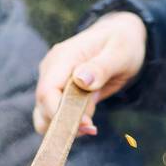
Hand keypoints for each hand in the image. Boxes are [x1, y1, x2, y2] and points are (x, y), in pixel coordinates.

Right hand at [34, 11, 146, 135]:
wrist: (122, 36)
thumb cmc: (123, 42)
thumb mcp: (120, 53)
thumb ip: (101, 67)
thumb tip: (81, 79)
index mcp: (63, 57)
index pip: (47, 92)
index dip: (61, 113)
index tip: (87, 125)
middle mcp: (52, 69)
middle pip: (43, 107)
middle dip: (65, 124)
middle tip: (92, 129)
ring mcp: (52, 81)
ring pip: (44, 116)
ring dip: (65, 127)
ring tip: (91, 126)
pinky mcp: (59, 92)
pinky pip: (55, 115)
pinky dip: (69, 124)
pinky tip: (89, 123)